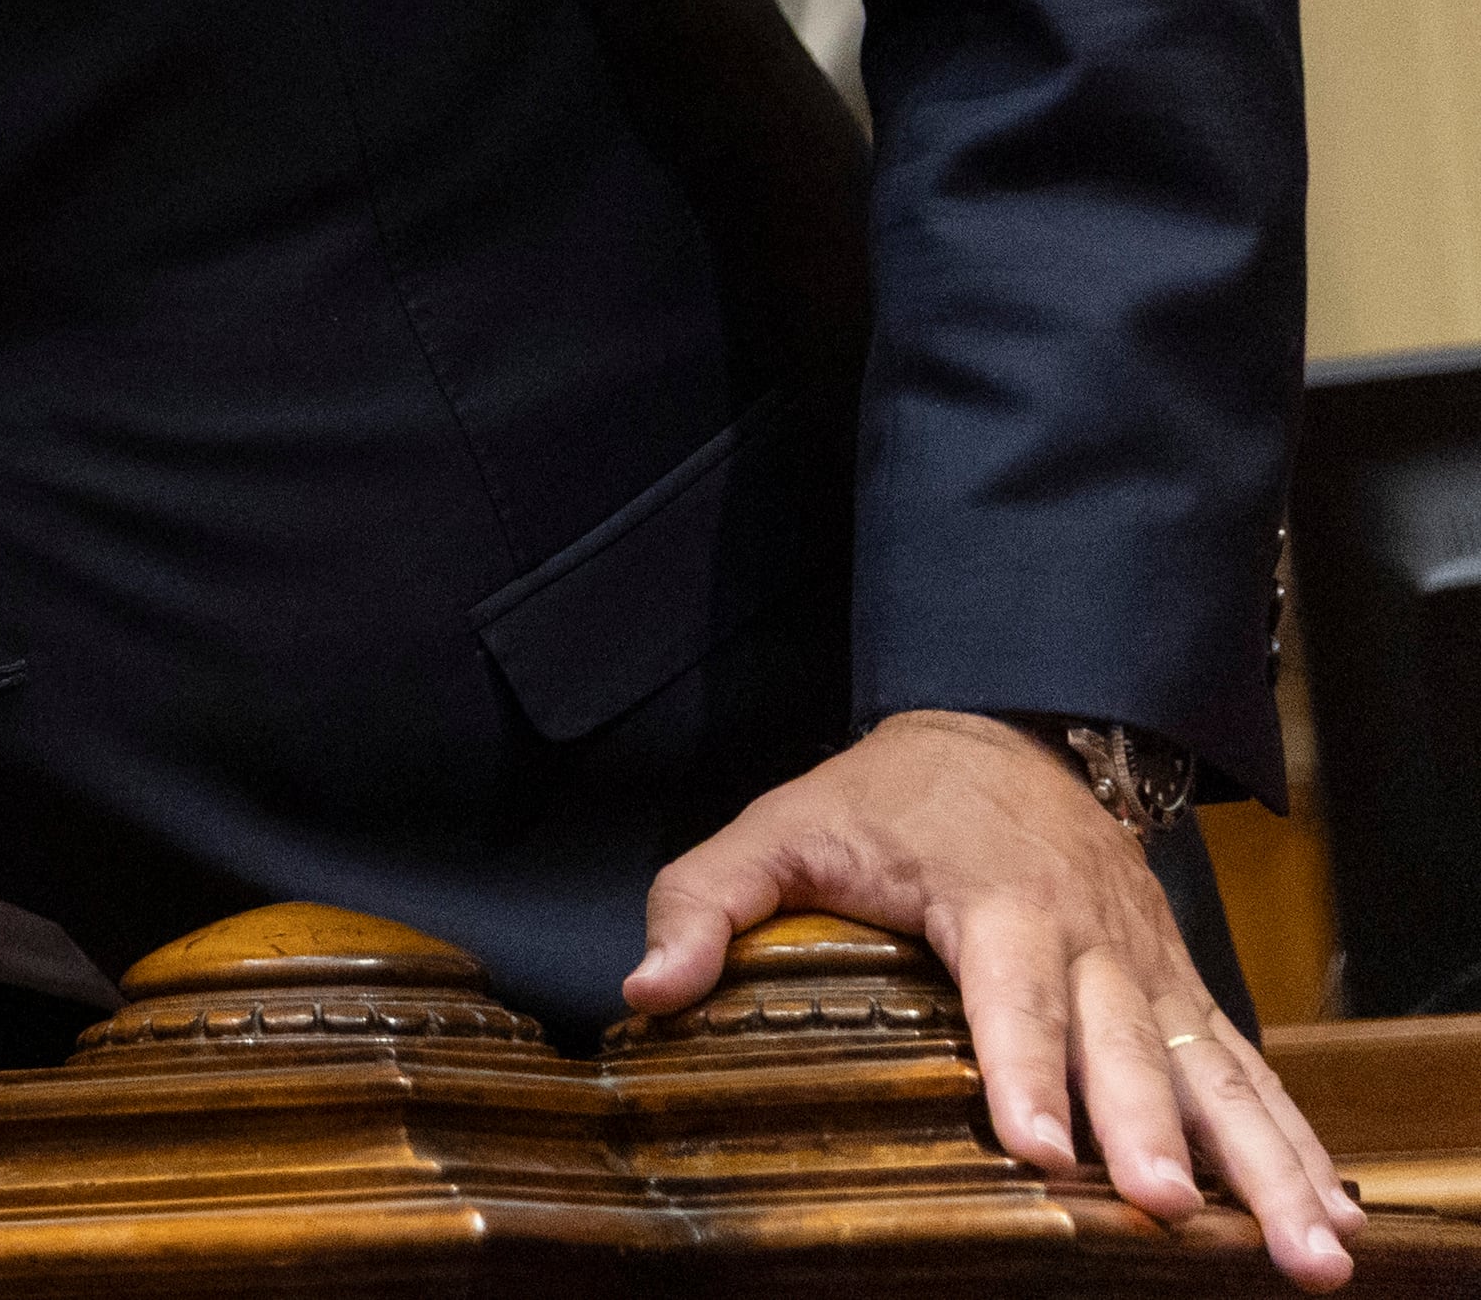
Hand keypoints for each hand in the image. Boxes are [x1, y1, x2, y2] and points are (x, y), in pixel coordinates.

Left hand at [624, 708, 1357, 1286]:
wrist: (1006, 727)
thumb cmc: (886, 796)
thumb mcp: (777, 825)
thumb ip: (705, 902)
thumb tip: (649, 991)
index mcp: (991, 894)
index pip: (1007, 989)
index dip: (1023, 1066)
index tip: (1036, 1145)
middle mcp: (1088, 935)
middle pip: (1121, 1040)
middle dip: (1145, 1129)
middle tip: (1162, 1208)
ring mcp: (1148, 966)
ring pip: (1214, 1066)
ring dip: (1262, 1160)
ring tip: (1306, 1248)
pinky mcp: (1182, 990)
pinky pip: (1246, 1068)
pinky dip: (1293, 1140)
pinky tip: (1326, 1215)